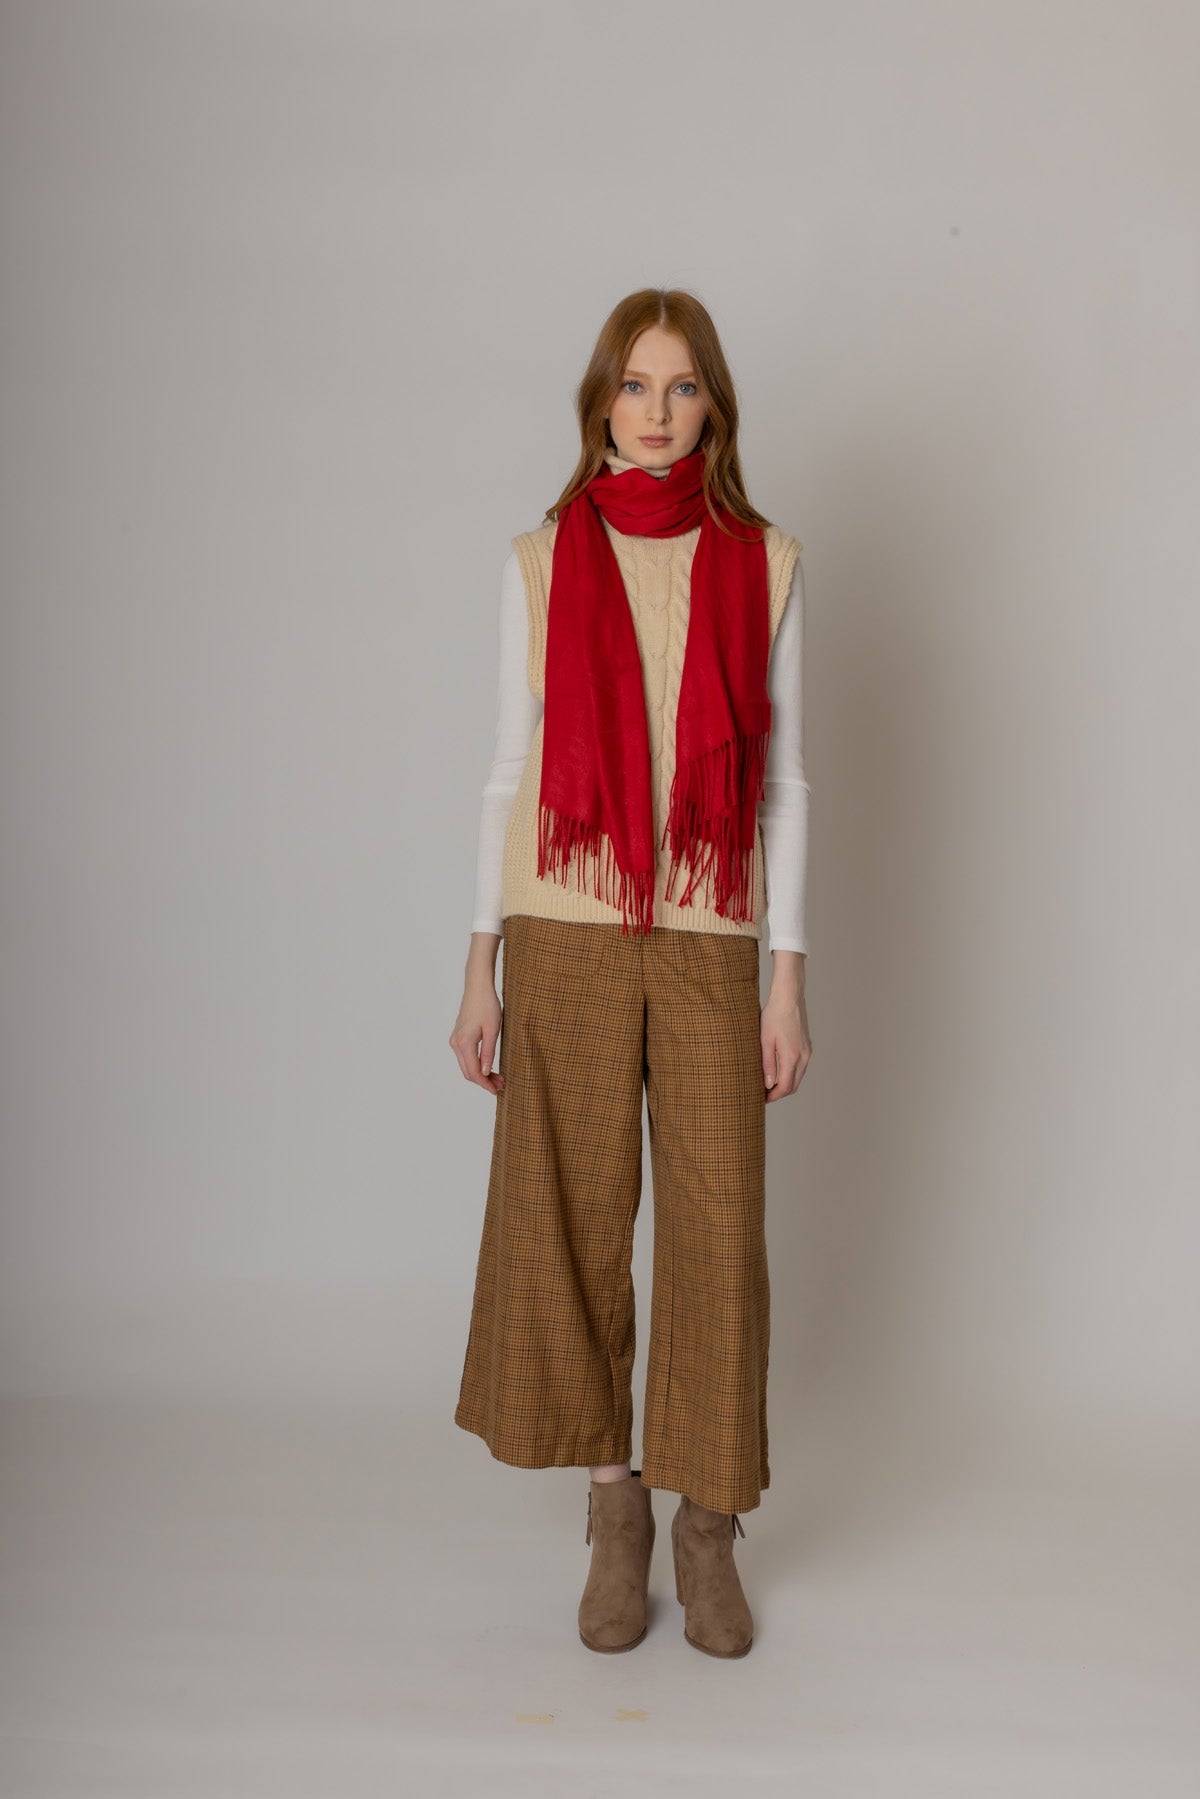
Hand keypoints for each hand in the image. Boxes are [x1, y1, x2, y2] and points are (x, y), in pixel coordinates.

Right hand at [450, 933, 505, 1095]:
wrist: (478, 987)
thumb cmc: (488, 1006)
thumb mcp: (493, 1030)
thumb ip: (488, 1053)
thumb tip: (486, 1073)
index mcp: (464, 1043)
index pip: (474, 1072)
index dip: (485, 1084)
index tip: (497, 1091)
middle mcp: (456, 1043)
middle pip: (468, 1072)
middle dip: (484, 1082)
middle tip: (502, 1085)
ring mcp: (455, 1040)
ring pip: (466, 1066)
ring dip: (481, 1074)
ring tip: (499, 1077)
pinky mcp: (458, 1037)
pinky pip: (466, 1057)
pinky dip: (477, 1065)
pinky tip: (489, 1066)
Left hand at [760, 955, 811, 1101]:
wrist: (789, 997)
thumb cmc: (773, 1016)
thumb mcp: (765, 1040)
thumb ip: (767, 1064)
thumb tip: (768, 1084)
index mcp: (792, 1057)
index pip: (785, 1087)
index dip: (773, 1096)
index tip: (762, 1099)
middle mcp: (803, 1057)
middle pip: (794, 1085)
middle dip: (779, 1093)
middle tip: (763, 1094)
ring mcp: (807, 1052)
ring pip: (798, 1077)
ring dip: (785, 1084)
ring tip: (768, 1083)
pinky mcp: (807, 1046)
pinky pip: (800, 1067)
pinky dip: (790, 1073)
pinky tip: (778, 1070)